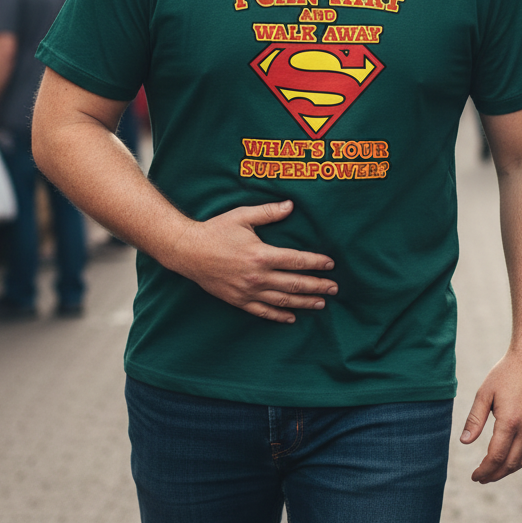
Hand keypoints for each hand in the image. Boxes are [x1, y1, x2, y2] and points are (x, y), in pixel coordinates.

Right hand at [167, 200, 336, 323]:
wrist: (188, 252)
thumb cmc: (216, 231)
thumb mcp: (242, 216)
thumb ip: (269, 212)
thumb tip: (291, 205)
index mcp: (261, 255)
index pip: (296, 261)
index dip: (316, 263)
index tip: (330, 264)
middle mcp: (257, 277)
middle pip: (294, 284)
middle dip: (317, 286)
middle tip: (334, 288)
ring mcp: (247, 291)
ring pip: (282, 300)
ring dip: (304, 302)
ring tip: (321, 303)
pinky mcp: (238, 300)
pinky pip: (262, 311)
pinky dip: (279, 315)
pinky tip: (292, 317)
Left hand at [460, 349, 521, 483]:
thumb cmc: (506, 372)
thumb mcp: (485, 393)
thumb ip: (475, 420)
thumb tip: (464, 442)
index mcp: (510, 421)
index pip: (496, 457)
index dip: (485, 470)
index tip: (475, 476)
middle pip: (511, 463)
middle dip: (495, 474)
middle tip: (482, 478)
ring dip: (509, 469)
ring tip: (495, 471)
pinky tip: (513, 460)